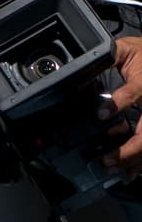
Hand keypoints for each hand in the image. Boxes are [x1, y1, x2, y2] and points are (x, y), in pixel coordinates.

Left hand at [99, 33, 141, 174]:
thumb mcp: (125, 49)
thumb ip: (108, 56)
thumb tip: (85, 64)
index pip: (133, 93)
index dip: (117, 104)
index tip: (100, 114)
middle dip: (128, 149)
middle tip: (107, 159)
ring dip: (132, 159)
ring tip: (112, 167)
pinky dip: (140, 161)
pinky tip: (130, 172)